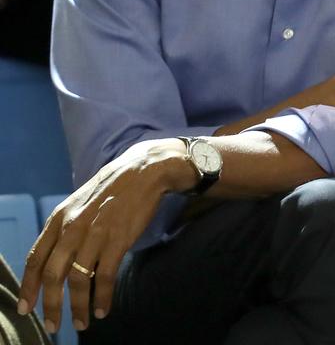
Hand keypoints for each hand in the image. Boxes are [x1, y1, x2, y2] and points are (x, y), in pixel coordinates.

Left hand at [19, 140, 192, 333]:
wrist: (143, 172)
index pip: (36, 258)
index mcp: (59, 218)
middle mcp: (73, 227)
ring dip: (78, 307)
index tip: (26, 309)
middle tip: (54, 326)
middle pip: (53, 274)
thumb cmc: (111, 190)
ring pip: (78, 280)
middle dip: (51, 305)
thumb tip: (56, 260)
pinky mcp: (118, 240)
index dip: (29, 287)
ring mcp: (95, 234)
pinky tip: (103, 309)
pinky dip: (103, 297)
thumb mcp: (79, 204)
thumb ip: (65, 229)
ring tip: (82, 324)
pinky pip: (105, 276)